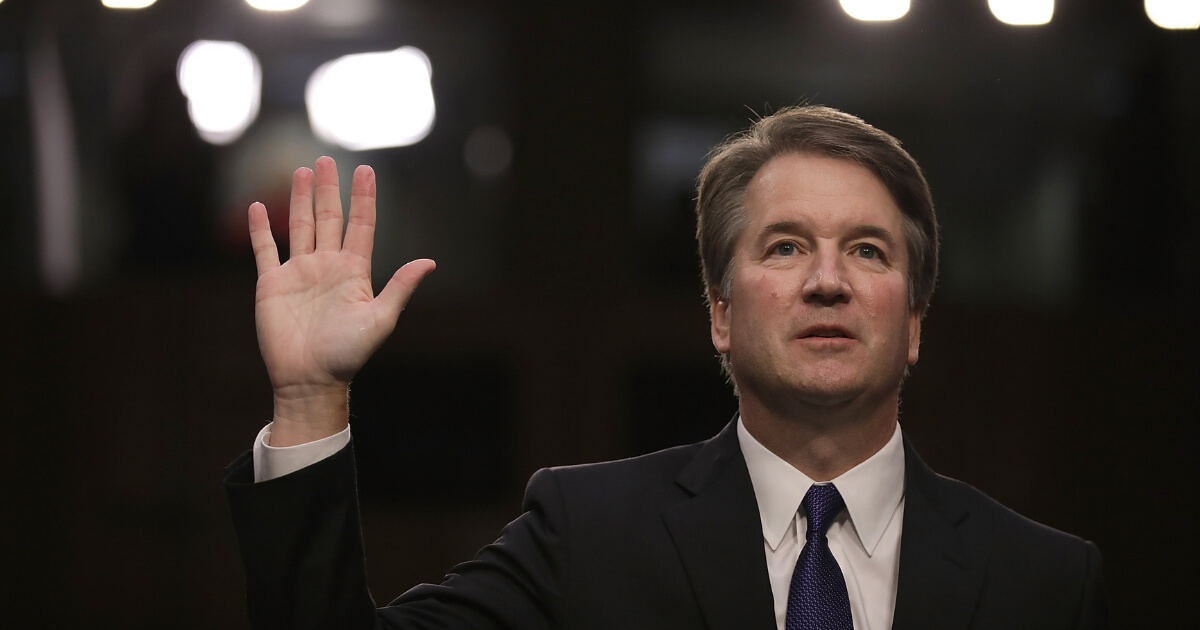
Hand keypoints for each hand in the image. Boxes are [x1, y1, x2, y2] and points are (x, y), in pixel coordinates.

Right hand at [248, 156, 434, 444]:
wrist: (310, 379)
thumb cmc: (348, 354)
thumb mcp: (380, 319)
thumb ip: (400, 288)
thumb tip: (430, 262)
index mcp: (354, 272)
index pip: (360, 225)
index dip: (363, 198)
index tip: (366, 169)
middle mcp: (327, 266)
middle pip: (329, 218)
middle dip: (329, 189)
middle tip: (327, 159)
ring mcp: (299, 273)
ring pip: (300, 226)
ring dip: (300, 199)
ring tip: (302, 171)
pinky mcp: (272, 284)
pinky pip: (265, 250)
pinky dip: (260, 229)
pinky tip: (258, 207)